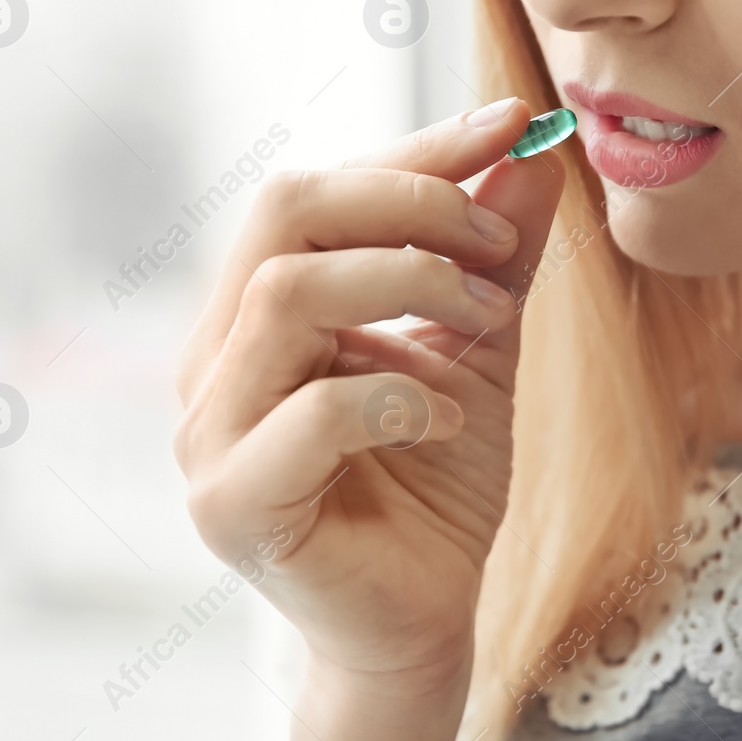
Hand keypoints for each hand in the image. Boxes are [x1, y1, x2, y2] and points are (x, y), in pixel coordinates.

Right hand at [172, 98, 563, 700]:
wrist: (424, 616)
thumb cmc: (436, 482)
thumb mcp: (482, 348)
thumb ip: (496, 257)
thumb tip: (530, 155)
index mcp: (258, 309)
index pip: (314, 190)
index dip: (415, 151)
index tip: (511, 124)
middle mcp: (217, 356)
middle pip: (283, 211)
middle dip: (410, 204)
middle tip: (498, 241)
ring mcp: (210, 430)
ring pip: (287, 293)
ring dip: (411, 286)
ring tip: (487, 321)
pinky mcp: (231, 502)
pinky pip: (309, 412)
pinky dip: (396, 396)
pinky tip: (440, 421)